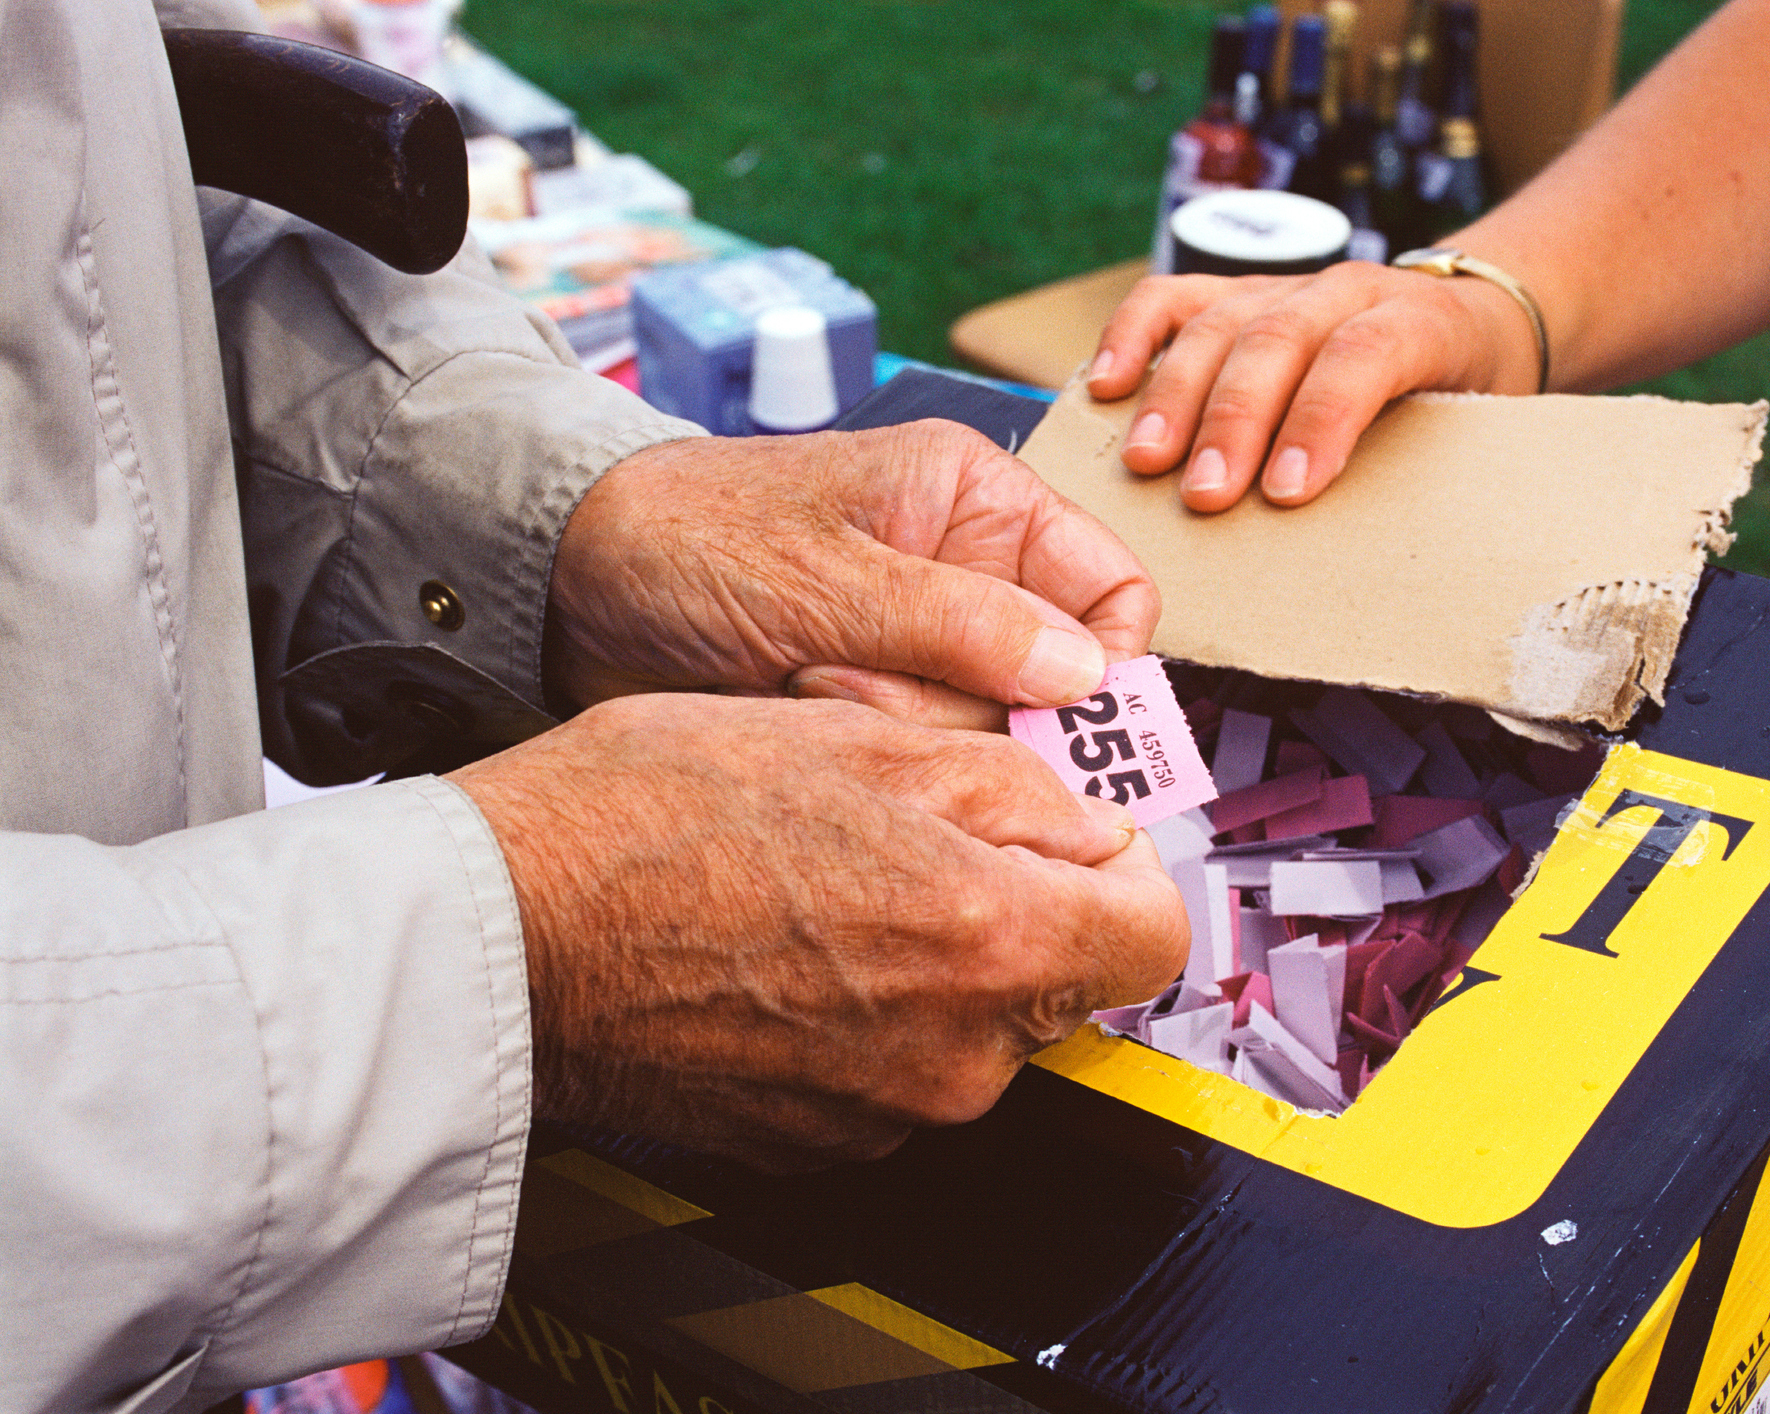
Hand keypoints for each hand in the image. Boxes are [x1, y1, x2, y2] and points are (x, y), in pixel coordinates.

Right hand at [451, 692, 1188, 1170]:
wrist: (502, 935)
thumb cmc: (650, 820)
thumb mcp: (859, 735)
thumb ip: (1012, 786)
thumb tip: (1087, 823)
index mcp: (988, 944)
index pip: (1153, 932)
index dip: (1119, 863)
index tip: (1070, 830)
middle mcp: (954, 1058)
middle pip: (1059, 977)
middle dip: (1017, 898)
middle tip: (918, 829)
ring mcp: (886, 1113)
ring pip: (972, 1020)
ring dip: (936, 950)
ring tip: (829, 877)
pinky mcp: (818, 1142)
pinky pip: (894, 1065)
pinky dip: (869, 1008)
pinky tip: (787, 943)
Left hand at [545, 420, 1158, 728]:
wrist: (567, 587)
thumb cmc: (686, 539)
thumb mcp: (827, 577)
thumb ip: (960, 625)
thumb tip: (1086, 675)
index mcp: (978, 502)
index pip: (1114, 588)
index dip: (1108, 662)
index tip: (1057, 718)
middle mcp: (968, 573)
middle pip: (1052, 680)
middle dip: (968, 702)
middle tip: (869, 680)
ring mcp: (922, 644)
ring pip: (984, 728)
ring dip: (904, 726)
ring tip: (810, 680)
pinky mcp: (875, 701)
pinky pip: (920, 754)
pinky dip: (866, 746)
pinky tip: (796, 703)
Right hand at [1085, 261, 1540, 512]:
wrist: (1476, 313)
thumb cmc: (1467, 387)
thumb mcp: (1476, 425)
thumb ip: (1424, 467)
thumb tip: (1375, 557)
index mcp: (1421, 321)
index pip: (1365, 356)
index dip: (1322, 419)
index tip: (1286, 491)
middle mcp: (1347, 293)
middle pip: (1278, 341)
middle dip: (1234, 421)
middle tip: (1204, 496)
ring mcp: (1286, 287)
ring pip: (1220, 322)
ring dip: (1176, 395)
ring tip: (1146, 462)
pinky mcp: (1238, 291)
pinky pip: (1172, 299)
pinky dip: (1133, 336)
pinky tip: (1107, 384)